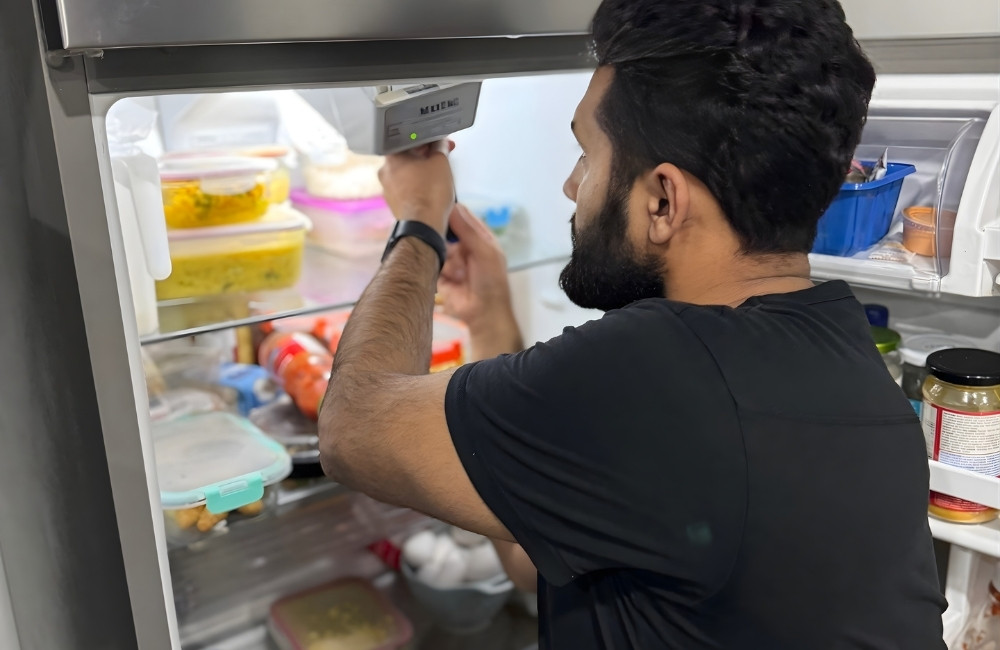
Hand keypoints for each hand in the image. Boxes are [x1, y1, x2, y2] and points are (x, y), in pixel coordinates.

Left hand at [378, 140, 455, 235]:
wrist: (423, 226)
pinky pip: (406, 187)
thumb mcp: (441, 162)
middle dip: (426, 154)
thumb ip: (440, 147)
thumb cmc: (430, 192)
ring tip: (439, 172)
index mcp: (391, 157)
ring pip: (406, 172)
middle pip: (407, 156)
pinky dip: (418, 184)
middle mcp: (385, 172)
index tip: (439, 141)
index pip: (408, 139)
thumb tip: (441, 142)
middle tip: (442, 155)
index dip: (426, 138)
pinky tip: (430, 187)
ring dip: (422, 169)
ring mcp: (387, 189)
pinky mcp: (394, 203)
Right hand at [438, 204, 523, 359]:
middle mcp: (464, 246)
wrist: (483, 314)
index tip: (436, 203)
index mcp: (479, 237)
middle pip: (445, 229)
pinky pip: (431, 262)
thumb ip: (468, 230)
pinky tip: (445, 273)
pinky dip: (435, 265)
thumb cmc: (491, 282)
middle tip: (436, 232)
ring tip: (455, 269)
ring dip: (443, 254)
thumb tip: (452, 207)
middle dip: (441, 231)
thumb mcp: (485, 252)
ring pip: (436, 245)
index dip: (451, 210)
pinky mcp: (439, 273)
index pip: (462, 216)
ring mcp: (451, 259)